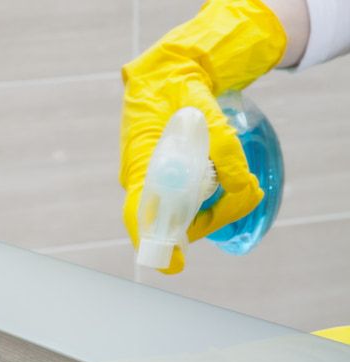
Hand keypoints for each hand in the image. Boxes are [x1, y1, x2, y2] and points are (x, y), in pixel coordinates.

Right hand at [119, 0, 284, 272]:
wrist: (165, 74)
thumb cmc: (180, 92)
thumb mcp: (209, 116)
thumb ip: (227, 154)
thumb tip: (245, 190)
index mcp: (140, 164)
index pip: (138, 215)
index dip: (153, 244)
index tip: (173, 265)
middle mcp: (138, 178)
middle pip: (164, 220)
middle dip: (197, 224)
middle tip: (230, 207)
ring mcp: (145, 178)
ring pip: (173, 211)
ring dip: (203, 209)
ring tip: (230, 188)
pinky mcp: (155, 176)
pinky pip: (175, 200)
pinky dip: (199, 199)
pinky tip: (217, 181)